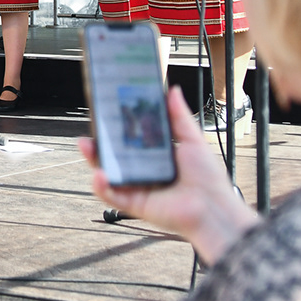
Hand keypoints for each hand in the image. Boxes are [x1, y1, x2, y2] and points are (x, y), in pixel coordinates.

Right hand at [76, 87, 258, 265]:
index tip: (108, 110)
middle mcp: (144, 171)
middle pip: (114, 154)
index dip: (118, 125)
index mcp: (156, 156)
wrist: (213, 209)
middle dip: (99, 140)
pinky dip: (101, 185)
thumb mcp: (193, 140)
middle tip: (93, 126)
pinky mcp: (133, 204)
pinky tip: (100, 174)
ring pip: (107, 172)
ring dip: (93, 159)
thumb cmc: (208, 179)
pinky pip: (111, 195)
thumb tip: (172, 91)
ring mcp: (136, 187)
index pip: (131, 138)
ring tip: (86, 145)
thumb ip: (179, 116)